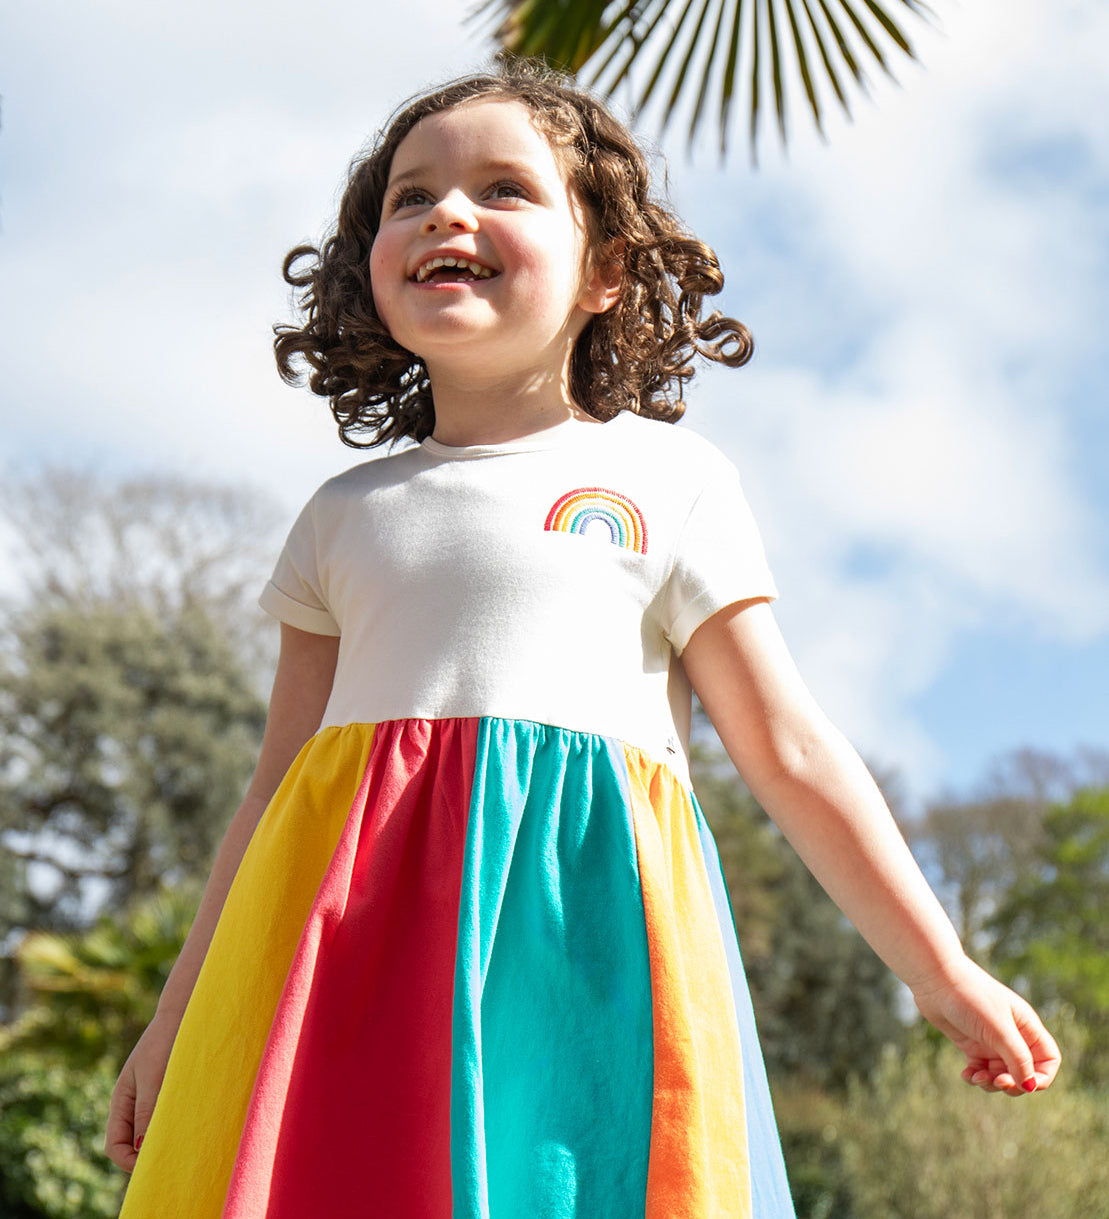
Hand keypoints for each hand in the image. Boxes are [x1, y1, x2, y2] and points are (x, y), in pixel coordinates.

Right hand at [104, 1015, 178, 1171]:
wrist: (183, 1014)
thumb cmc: (164, 1042)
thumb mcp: (154, 1077)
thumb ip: (147, 1110)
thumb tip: (142, 1147)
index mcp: (120, 1100)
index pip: (114, 1145)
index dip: (128, 1161)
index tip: (152, 1163)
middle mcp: (132, 1103)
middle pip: (131, 1143)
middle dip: (147, 1154)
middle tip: (173, 1158)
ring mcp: (149, 1097)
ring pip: (150, 1132)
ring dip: (163, 1140)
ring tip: (185, 1141)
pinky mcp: (167, 1091)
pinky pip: (165, 1118)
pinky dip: (173, 1125)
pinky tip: (191, 1125)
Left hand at [911, 956, 1060, 1096]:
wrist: (934, 978)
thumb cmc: (970, 997)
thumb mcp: (998, 1029)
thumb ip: (1017, 1058)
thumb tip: (1030, 1086)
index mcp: (1026, 1027)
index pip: (1048, 1059)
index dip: (1042, 1077)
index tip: (1027, 1084)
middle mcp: (1011, 1035)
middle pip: (1024, 1072)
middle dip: (1013, 1084)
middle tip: (997, 1082)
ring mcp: (991, 1040)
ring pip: (1001, 1075)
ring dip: (992, 1083)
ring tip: (977, 1077)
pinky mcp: (971, 1044)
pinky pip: (981, 1071)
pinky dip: (976, 1077)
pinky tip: (966, 1075)